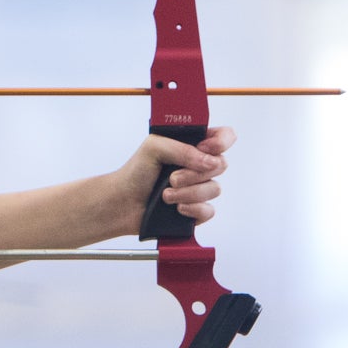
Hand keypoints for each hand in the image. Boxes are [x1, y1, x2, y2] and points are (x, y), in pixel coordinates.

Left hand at [115, 126, 234, 232]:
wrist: (123, 202)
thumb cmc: (136, 172)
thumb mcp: (154, 147)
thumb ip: (183, 149)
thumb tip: (209, 162)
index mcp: (192, 145)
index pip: (224, 137)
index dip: (221, 142)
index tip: (204, 148)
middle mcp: (199, 165)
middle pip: (221, 165)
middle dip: (194, 173)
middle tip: (171, 178)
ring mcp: (199, 188)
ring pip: (215, 189)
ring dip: (188, 193)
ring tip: (166, 195)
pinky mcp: (197, 210)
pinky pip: (209, 210)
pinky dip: (193, 209)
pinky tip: (177, 208)